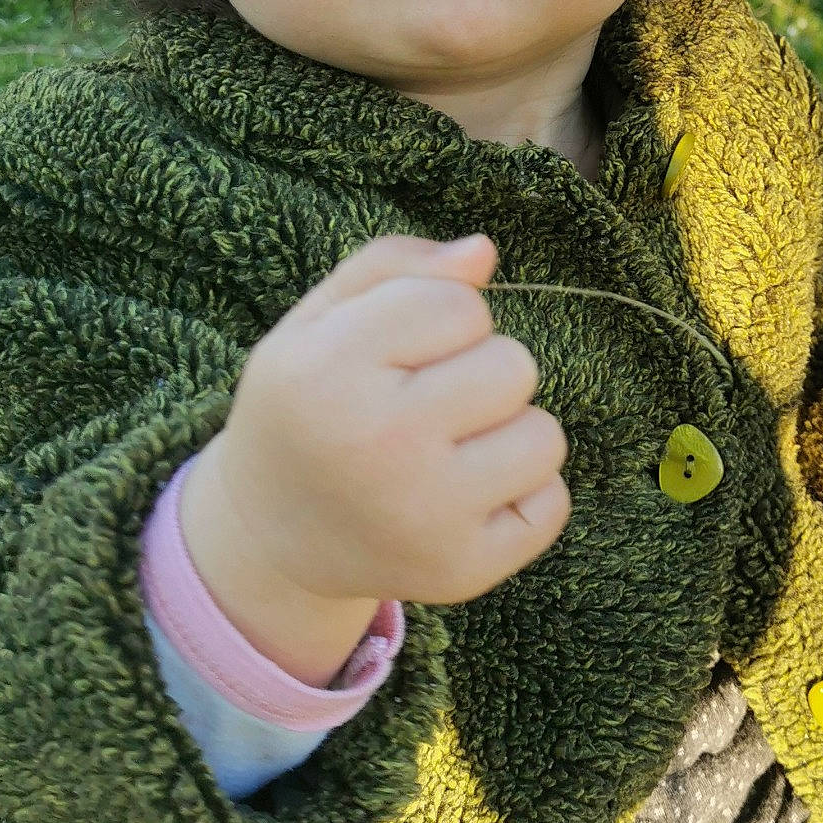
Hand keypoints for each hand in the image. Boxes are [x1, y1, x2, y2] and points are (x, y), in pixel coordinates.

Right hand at [179, 233, 571, 682]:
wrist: (269, 535)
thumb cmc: (309, 406)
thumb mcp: (317, 320)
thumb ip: (394, 266)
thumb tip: (483, 252)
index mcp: (329, 368)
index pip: (459, 305)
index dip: (439, 320)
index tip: (396, 355)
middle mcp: (378, 444)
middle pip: (513, 364)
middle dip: (480, 372)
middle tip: (423, 405)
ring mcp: (424, 516)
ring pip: (545, 436)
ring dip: (508, 433)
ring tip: (447, 450)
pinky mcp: (462, 571)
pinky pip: (553, 503)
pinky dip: (522, 495)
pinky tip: (463, 498)